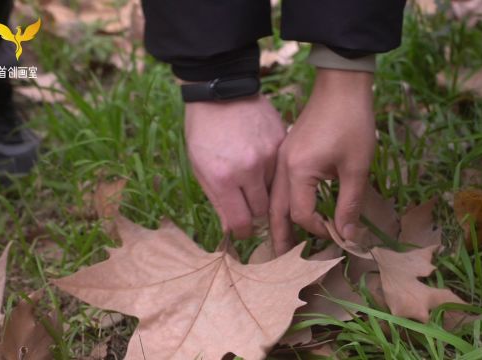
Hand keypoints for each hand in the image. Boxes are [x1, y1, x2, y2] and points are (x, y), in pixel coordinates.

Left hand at [184, 95, 285, 238]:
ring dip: (266, 190)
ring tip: (254, 177)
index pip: (242, 223)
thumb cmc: (204, 131)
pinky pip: (282, 169)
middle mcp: (249, 169)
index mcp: (223, 178)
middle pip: (263, 211)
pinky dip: (274, 171)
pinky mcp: (281, 142)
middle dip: (255, 211)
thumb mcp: (199, 167)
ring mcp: (268, 155)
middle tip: (248, 203)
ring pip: (276, 191)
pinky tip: (262, 160)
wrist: (220, 92)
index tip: (243, 229)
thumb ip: (217, 200)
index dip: (243, 231)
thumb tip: (231, 229)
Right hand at [270, 68, 375, 254]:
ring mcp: (282, 158)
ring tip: (283, 243)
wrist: (341, 86)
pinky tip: (288, 210)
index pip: (301, 214)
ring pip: (273, 198)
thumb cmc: (352, 124)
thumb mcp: (357, 167)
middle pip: (275, 210)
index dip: (318, 230)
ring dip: (277, 221)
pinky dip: (281, 203)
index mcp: (298, 171)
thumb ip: (350, 204)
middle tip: (282, 261)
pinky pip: (278, 185)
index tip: (337, 236)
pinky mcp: (287, 151)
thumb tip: (348, 236)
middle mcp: (283, 167)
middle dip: (280, 236)